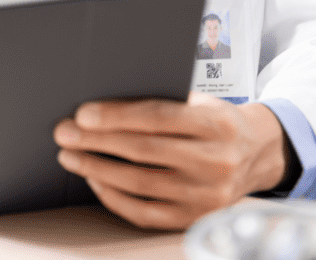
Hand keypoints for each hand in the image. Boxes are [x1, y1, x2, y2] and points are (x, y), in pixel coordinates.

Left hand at [54, 93, 287, 230]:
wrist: (256, 154)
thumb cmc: (216, 120)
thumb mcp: (201, 101)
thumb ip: (164, 101)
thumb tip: (106, 102)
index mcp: (216, 125)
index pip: (158, 118)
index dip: (117, 116)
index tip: (83, 114)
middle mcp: (214, 162)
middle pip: (143, 151)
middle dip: (97, 141)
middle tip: (65, 132)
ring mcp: (205, 196)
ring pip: (139, 184)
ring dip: (97, 168)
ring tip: (71, 155)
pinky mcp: (193, 219)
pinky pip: (145, 213)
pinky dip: (114, 197)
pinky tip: (95, 179)